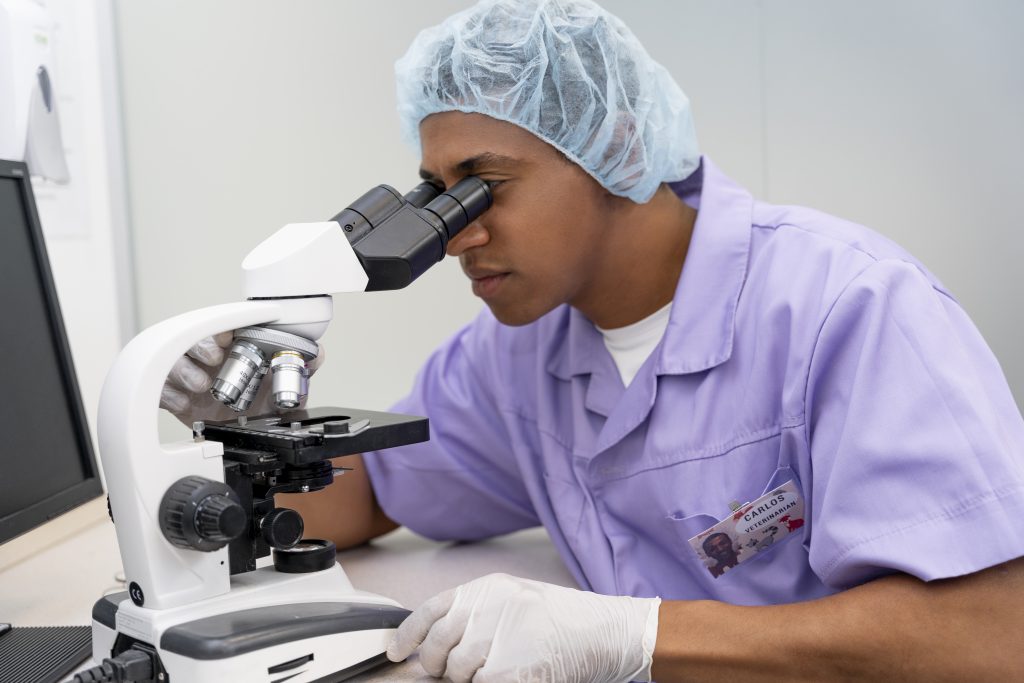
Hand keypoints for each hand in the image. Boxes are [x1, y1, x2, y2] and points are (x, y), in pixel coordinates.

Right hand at [160, 331, 323, 425]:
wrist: (235, 435)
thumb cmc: (254, 402)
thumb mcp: (280, 386)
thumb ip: (301, 369)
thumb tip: (318, 355)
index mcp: (230, 347)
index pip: (219, 326)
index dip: (219, 327)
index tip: (226, 336)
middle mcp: (205, 357)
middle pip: (190, 337)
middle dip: (201, 345)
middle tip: (215, 357)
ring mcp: (185, 374)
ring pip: (171, 360)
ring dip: (185, 371)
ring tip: (202, 385)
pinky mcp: (170, 394)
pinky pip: (157, 388)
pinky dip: (169, 394)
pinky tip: (184, 403)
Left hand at [387, 573, 660, 682]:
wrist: (606, 632)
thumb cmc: (563, 621)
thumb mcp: (515, 602)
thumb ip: (477, 615)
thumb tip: (436, 644)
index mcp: (488, 589)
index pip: (432, 609)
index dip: (409, 634)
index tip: (396, 651)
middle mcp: (489, 608)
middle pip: (439, 647)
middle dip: (440, 666)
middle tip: (457, 671)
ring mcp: (499, 639)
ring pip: (459, 673)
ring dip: (473, 679)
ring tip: (500, 669)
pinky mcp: (511, 671)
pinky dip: (491, 682)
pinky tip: (513, 675)